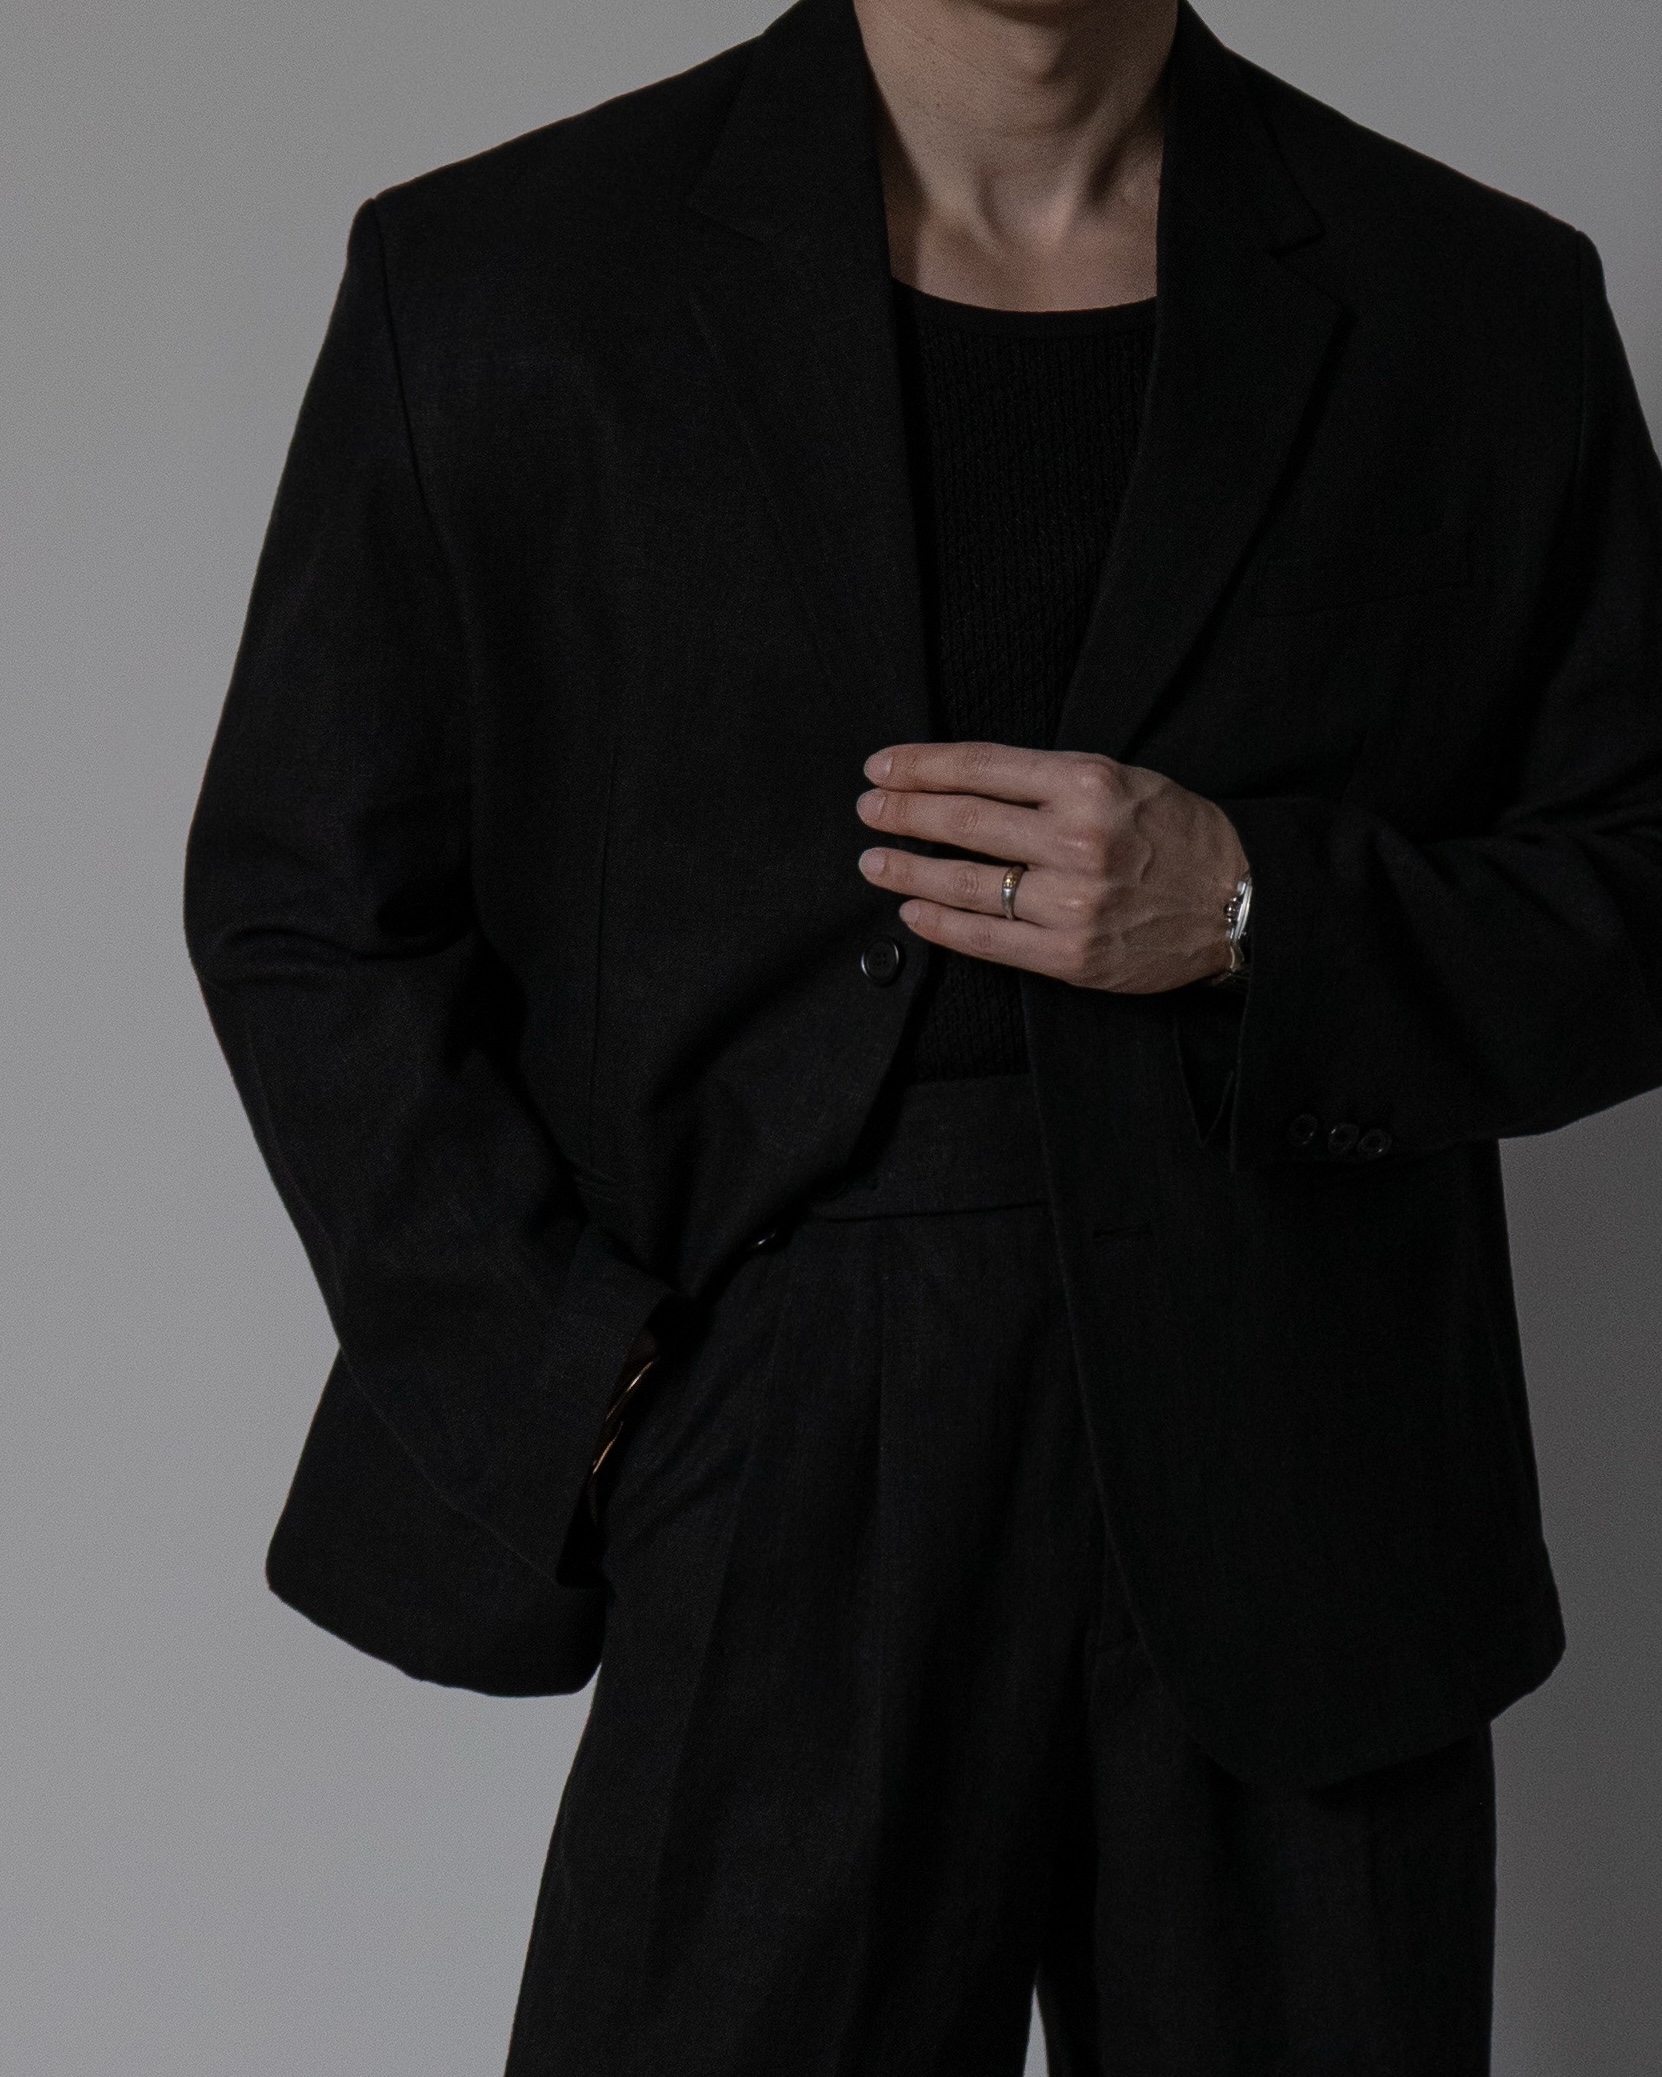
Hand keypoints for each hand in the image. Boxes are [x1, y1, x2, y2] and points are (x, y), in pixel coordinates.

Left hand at [856, 741, 1248, 994]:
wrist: (1238, 901)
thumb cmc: (1175, 834)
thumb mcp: (1120, 778)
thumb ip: (1046, 780)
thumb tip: (963, 783)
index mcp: (1087, 783)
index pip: (980, 767)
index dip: (920, 767)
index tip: (881, 768)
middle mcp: (1076, 839)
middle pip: (963, 821)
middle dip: (903, 814)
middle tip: (868, 811)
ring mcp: (1071, 901)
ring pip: (967, 883)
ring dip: (909, 871)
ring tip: (875, 863)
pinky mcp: (1071, 954)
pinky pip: (987, 940)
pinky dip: (941, 924)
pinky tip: (913, 911)